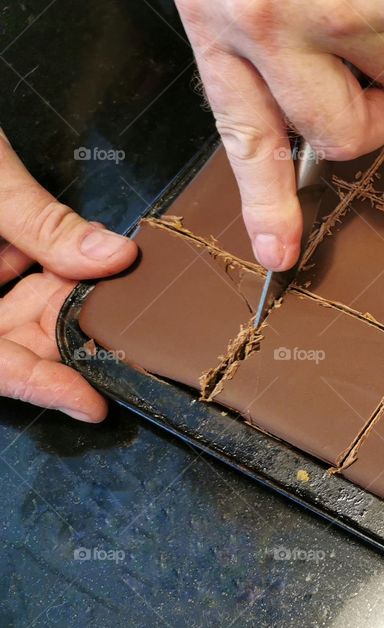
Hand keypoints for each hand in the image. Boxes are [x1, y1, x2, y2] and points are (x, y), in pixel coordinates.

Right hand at [0, 132, 136, 420]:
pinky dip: (49, 268)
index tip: (93, 404)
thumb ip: (43, 224)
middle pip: (7, 341)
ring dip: (64, 300)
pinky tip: (80, 256)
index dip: (39, 387)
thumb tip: (114, 257)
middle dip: (68, 335)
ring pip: (14, 312)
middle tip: (127, 331)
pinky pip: (13, 279)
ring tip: (112, 289)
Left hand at [173, 0, 383, 270]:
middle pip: (350, 131)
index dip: (267, 201)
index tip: (282, 253)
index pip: (249, 133)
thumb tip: (305, 133)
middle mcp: (284, 18)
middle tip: (370, 72)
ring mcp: (358, 5)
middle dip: (370, 111)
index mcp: (224, 12)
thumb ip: (258, 49)